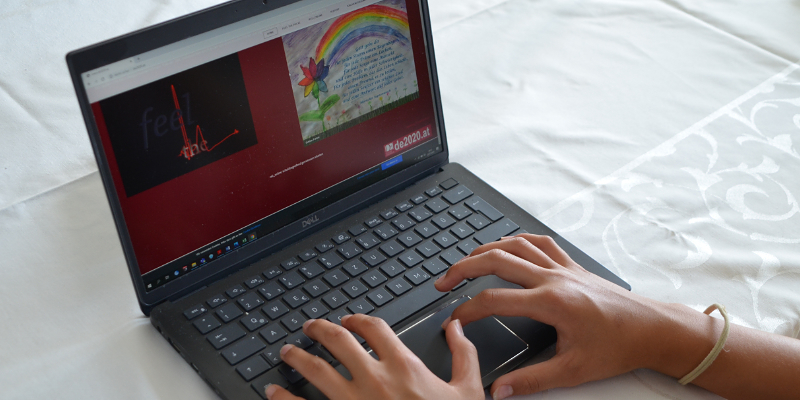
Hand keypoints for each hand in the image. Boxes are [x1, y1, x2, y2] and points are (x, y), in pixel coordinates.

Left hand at [266, 314, 483, 399]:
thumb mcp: (468, 390)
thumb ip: (464, 355)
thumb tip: (457, 328)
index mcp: (404, 366)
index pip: (373, 329)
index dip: (357, 320)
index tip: (348, 321)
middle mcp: (374, 380)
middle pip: (338, 342)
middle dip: (320, 330)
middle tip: (309, 327)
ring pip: (316, 370)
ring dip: (297, 358)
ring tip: (286, 352)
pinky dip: (284, 398)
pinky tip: (274, 393)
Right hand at [434, 234, 669, 398]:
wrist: (652, 328)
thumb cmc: (618, 347)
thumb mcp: (573, 370)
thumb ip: (532, 380)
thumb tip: (500, 390)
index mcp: (550, 302)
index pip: (494, 300)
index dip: (466, 311)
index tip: (453, 321)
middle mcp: (553, 278)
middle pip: (496, 260)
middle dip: (463, 268)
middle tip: (443, 281)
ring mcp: (563, 267)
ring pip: (515, 244)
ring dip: (485, 249)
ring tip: (465, 261)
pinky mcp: (572, 265)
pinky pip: (540, 242)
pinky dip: (517, 240)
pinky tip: (507, 245)